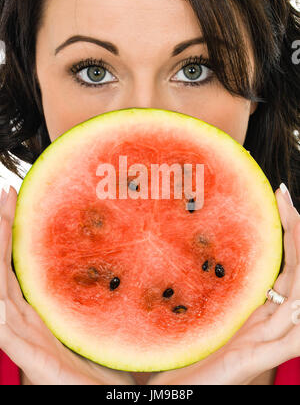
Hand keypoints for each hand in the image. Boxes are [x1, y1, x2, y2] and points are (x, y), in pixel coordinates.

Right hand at [0, 184, 135, 384]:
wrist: (102, 399)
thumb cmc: (105, 361)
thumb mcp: (104, 316)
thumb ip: (105, 289)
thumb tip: (126, 255)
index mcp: (46, 307)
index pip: (26, 261)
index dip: (20, 230)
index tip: (22, 197)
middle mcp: (33, 318)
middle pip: (10, 268)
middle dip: (4, 231)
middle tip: (6, 195)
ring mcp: (30, 338)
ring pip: (3, 292)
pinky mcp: (34, 360)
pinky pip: (9, 335)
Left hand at [148, 184, 299, 384]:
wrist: (187, 389)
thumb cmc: (195, 351)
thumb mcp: (210, 308)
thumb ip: (223, 286)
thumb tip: (210, 246)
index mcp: (260, 308)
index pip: (284, 263)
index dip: (287, 230)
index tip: (279, 196)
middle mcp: (271, 320)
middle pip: (296, 272)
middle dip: (296, 234)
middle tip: (287, 199)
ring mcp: (269, 339)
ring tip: (297, 223)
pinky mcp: (261, 358)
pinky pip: (294, 337)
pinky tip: (299, 294)